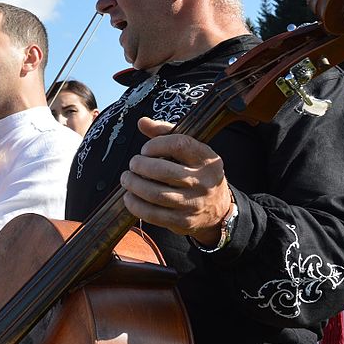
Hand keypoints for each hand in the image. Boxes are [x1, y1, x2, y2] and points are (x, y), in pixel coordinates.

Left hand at [119, 117, 232, 244]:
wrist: (217, 209)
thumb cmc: (196, 173)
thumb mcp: (191, 151)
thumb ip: (166, 133)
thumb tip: (142, 122)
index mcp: (207, 159)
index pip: (179, 145)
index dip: (156, 144)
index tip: (145, 149)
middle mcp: (203, 181)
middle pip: (164, 171)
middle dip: (140, 166)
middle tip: (132, 164)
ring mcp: (193, 203)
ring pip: (156, 194)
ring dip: (134, 185)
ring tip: (127, 178)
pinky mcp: (183, 221)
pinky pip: (153, 214)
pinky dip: (136, 205)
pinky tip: (130, 197)